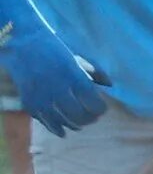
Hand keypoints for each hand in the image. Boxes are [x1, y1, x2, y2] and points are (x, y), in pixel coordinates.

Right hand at [0, 0, 107, 136]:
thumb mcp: (78, 56)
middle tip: (93, 117)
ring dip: (75, 125)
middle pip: (80, 115)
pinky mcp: (29, 102)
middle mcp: (57, 89)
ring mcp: (42, 98)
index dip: (100, 108)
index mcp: (72, 76)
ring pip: (64, 122)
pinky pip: (46, 122)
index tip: (102, 107)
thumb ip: (96, 71)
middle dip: (90, 118)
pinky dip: (56, 128)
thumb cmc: (55, 48)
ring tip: (80, 123)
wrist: (22, 42)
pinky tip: (64, 131)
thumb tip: (110, 85)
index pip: (93, 103)